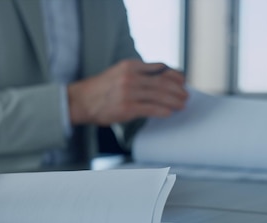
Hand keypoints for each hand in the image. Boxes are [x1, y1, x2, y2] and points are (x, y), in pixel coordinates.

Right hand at [67, 59, 188, 125]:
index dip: (175, 75)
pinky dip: (163, 111)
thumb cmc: (100, 89)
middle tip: (185, 95)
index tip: (182, 81)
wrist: (81, 101)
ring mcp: (128, 92)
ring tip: (181, 105)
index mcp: (130, 65)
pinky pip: (151, 109)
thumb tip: (161, 77)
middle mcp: (130, 77)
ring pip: (159, 96)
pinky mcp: (127, 108)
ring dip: (174, 101)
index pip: (160, 68)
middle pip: (163, 82)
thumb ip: (138, 72)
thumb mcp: (118, 72)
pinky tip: (169, 113)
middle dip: (177, 90)